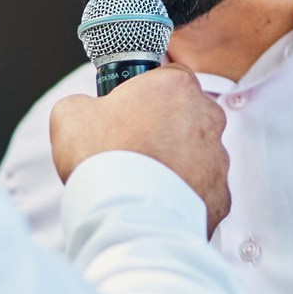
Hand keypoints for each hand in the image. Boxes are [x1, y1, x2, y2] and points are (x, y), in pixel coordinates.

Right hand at [48, 65, 230, 235]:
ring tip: (143, 180)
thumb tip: (86, 110)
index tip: (128, 112)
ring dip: (176, 162)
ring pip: (197, 154)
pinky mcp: (221, 196)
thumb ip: (84, 101)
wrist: (126, 216)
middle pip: (187, 115)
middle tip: (134, 147)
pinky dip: (183, 195)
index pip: (168, 77)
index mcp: (176, 87)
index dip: (145, 94)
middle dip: (165, 128)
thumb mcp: (71, 113)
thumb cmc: (103, 158)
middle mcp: (207, 117)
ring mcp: (218, 159)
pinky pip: (203, 190)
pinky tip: (158, 202)